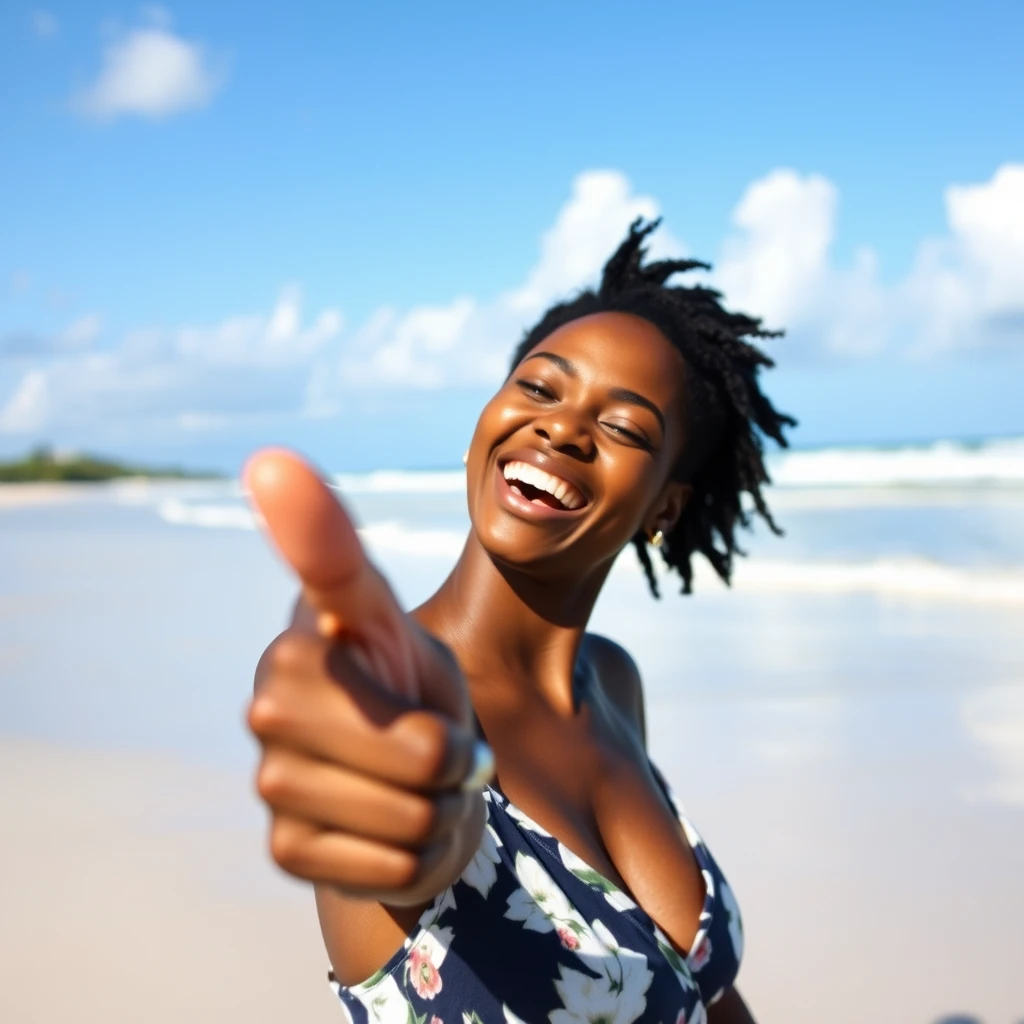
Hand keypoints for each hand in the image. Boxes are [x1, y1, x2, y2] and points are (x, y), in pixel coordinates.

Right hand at [244, 448, 491, 905]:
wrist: (406, 790)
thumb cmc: (411, 694)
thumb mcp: (408, 634)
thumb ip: (359, 580)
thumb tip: (272, 470)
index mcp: (310, 633)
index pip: (327, 568)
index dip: (305, 517)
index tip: (275, 462)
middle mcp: (272, 697)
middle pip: (419, 751)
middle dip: (451, 759)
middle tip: (432, 745)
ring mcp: (272, 777)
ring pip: (412, 814)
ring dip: (439, 807)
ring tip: (415, 785)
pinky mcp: (284, 847)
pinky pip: (394, 864)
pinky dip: (418, 855)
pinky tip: (388, 829)